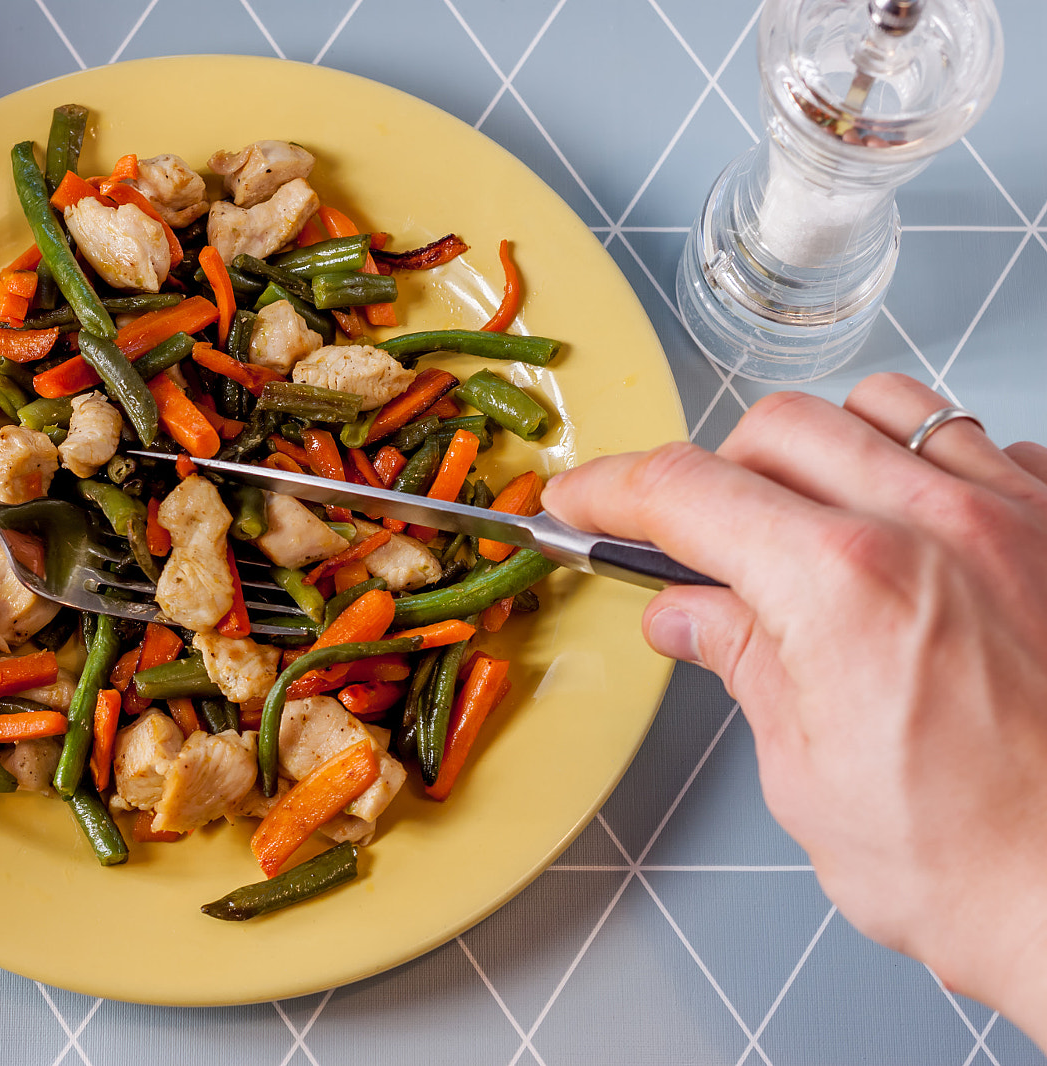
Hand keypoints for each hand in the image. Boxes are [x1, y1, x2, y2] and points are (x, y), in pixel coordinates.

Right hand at [543, 373, 1046, 1041]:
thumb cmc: (975, 870)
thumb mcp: (807, 776)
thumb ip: (746, 665)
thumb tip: (687, 615)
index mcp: (840, 585)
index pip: (685, 492)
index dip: (610, 488)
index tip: (579, 500)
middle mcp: (931, 524)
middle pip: (775, 428)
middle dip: (710, 473)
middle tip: (694, 541)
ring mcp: (1014, 516)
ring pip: (882, 407)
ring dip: (820, 448)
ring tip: (805, 515)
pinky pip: (982, 444)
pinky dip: (927, 468)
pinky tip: (916, 530)